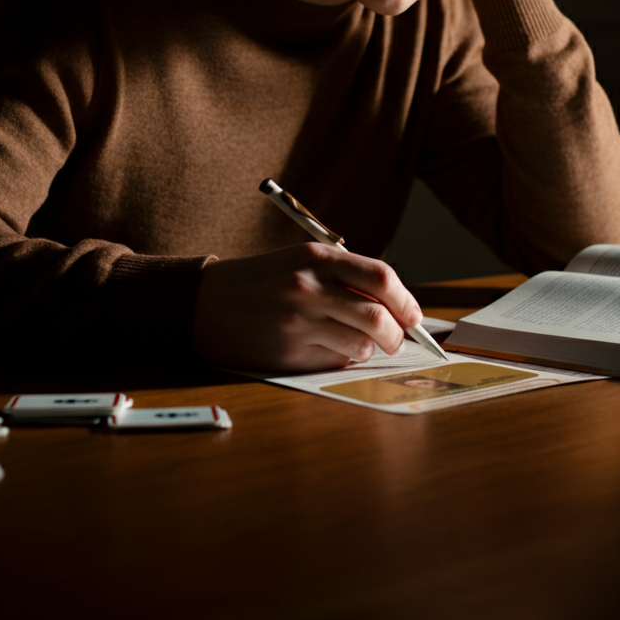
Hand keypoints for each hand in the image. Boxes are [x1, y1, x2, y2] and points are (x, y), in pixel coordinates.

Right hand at [193, 243, 421, 370]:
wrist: (206, 303)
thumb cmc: (262, 282)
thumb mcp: (301, 262)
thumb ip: (345, 278)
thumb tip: (396, 308)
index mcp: (317, 258)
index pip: (382, 278)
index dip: (406, 302)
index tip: (413, 317)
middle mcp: (309, 287)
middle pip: (379, 318)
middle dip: (398, 335)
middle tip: (396, 341)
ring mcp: (299, 322)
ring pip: (361, 346)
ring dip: (366, 350)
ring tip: (349, 342)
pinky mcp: (289, 352)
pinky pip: (335, 361)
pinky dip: (340, 359)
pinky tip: (322, 349)